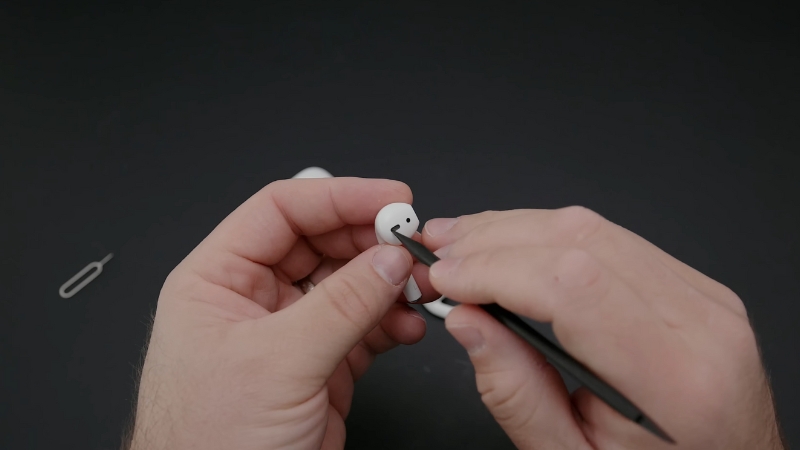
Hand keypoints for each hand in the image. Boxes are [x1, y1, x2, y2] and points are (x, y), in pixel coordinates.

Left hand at [126, 178, 428, 449]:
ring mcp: (289, 332)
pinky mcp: (320, 364)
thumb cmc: (208, 444)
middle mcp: (252, 299)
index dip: (338, 197)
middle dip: (370, 242)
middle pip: (321, 243)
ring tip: (417, 289)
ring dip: (388, 283)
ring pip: (348, 283)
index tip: (389, 199)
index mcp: (217, 280)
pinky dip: (391, 321)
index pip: (281, 211)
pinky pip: (364, 324)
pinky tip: (407, 325)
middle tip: (411, 246)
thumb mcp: (277, 363)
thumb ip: (341, 305)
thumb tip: (388, 260)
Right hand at [417, 207, 784, 449]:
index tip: (446, 278)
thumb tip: (466, 321)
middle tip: (441, 252)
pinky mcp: (695, 287)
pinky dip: (549, 237)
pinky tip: (511, 247)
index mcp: (674, 381)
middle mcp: (701, 325)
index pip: (572, 285)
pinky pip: (613, 239)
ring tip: (464, 245)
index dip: (495, 268)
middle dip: (493, 239)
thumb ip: (515, 393)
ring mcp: (705, 299)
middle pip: (581, 242)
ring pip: (594, 229)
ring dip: (515, 229)